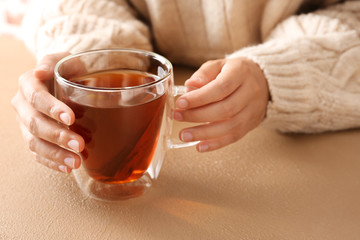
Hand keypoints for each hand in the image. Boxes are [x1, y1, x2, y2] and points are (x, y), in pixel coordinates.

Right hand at [11, 53, 84, 172]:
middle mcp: (22, 105)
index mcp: (28, 84)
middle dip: (57, 136)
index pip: (36, 97)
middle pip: (35, 124)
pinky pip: (37, 154)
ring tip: (76, 162)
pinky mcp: (32, 138)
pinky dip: (52, 162)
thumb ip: (53, 62)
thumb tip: (39, 71)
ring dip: (56, 154)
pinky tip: (67, 168)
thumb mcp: (65, 59)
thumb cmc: (69, 69)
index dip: (51, 108)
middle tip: (79, 145)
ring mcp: (25, 124)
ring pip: (35, 143)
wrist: (67, 80)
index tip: (71, 118)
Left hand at [174, 58, 268, 151]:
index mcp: (241, 73)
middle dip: (198, 116)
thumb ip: (204, 74)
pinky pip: (233, 137)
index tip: (181, 103)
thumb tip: (190, 86)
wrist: (262, 80)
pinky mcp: (251, 124)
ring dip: (204, 133)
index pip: (220, 87)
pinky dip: (215, 144)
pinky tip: (199, 146)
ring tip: (184, 135)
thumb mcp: (219, 65)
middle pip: (225, 109)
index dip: (200, 98)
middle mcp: (250, 92)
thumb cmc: (234, 72)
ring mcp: (253, 110)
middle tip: (178, 117)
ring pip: (229, 126)